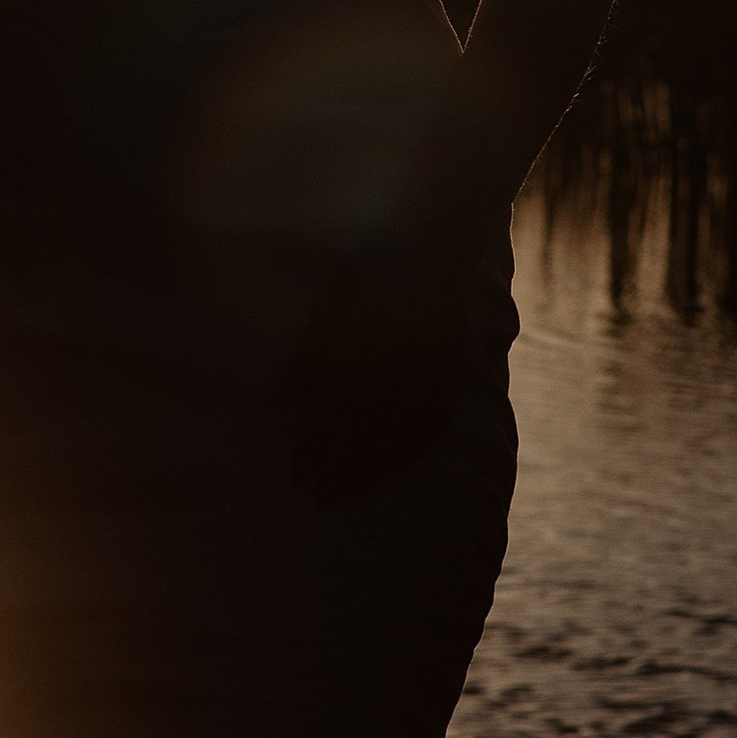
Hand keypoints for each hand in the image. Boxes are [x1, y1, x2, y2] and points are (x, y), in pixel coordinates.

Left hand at [277, 244, 471, 504]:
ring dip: (379, 463)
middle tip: (323, 498)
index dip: (317, 443)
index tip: (301, 475)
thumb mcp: (332, 301)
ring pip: (403, 423)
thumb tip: (282, 400)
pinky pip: (439, 413)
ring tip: (357, 491)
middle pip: (367, 420)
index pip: (334, 403)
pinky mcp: (455, 362)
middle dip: (342, 463)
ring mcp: (431, 359)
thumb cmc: (371, 270)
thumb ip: (310, 351)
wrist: (435, 239)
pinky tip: (399, 465)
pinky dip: (418, 444)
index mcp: (362, 333)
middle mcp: (397, 351)